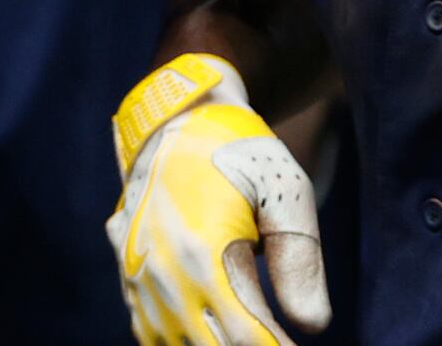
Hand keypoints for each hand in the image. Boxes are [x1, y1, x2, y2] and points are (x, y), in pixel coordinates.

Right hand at [105, 54, 329, 345]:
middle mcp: (164, 274)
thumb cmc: (241, 151)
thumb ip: (299, 260)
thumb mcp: (284, 191)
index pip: (249, 337)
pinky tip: (209, 334)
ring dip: (213, 345)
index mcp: (205, 253)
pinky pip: (150, 334)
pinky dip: (181, 342)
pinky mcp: (128, 276)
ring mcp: (139, 278)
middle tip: (280, 341)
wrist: (177, 118)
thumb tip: (313, 326)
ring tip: (253, 333)